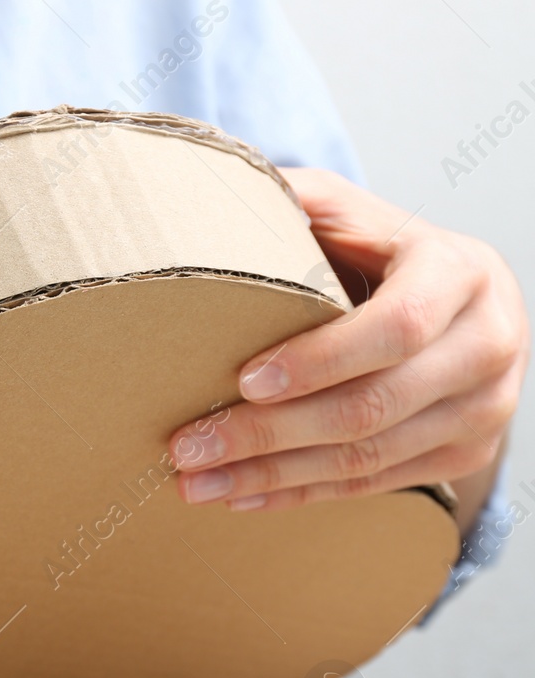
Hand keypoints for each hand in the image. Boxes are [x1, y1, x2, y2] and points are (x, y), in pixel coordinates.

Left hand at [169, 167, 526, 515]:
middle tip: (187, 446)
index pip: (398, 328)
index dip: (321, 360)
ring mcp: (484, 407)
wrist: (457, 300)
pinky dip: (299, 494)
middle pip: (373, 406)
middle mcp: (488, 342)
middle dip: (269, 433)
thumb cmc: (381, 250)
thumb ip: (293, 198)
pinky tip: (238, 494)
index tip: (245, 379)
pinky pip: (374, 485)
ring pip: (368, 457)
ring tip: (194, 481)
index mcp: (459, 271)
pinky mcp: (464, 452)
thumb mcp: (345, 209)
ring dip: (271, 475)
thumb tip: (210, 183)